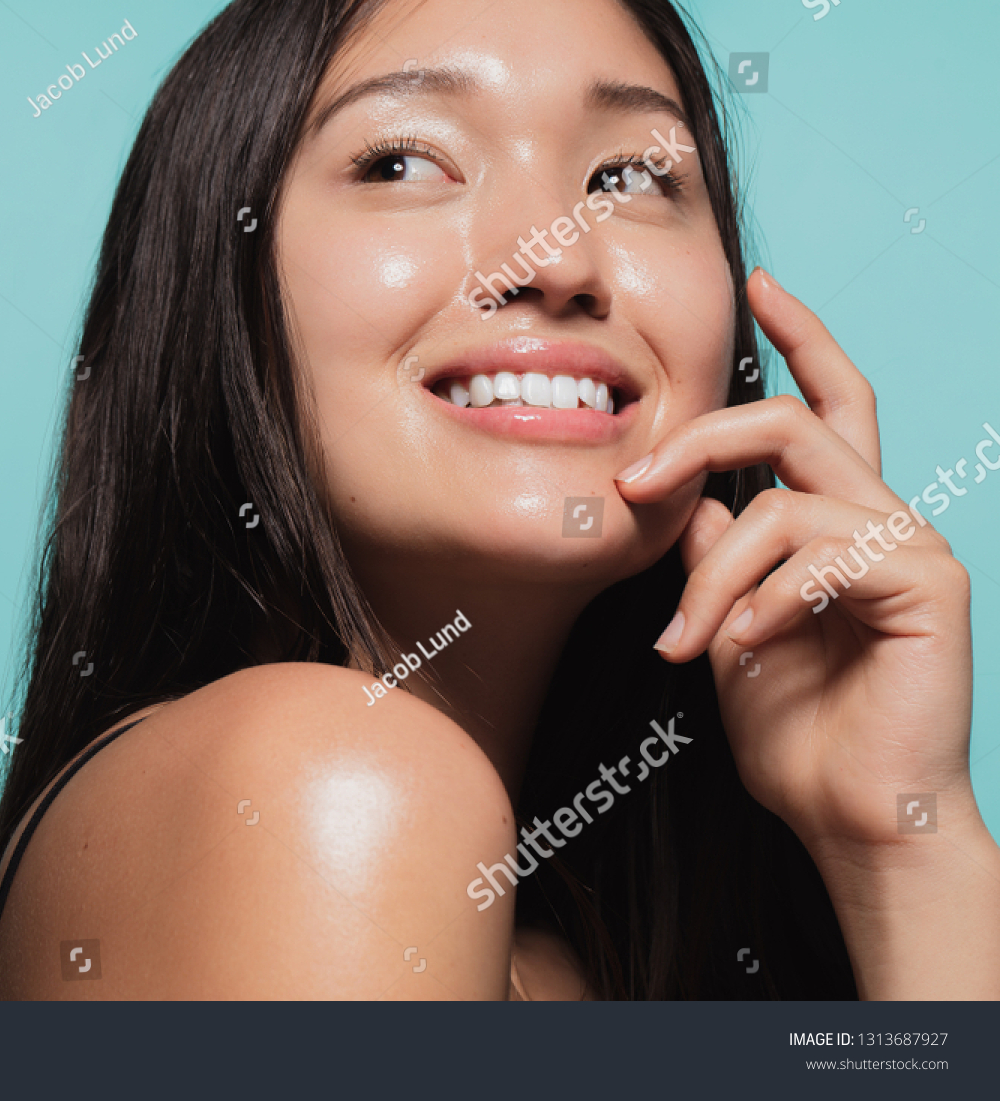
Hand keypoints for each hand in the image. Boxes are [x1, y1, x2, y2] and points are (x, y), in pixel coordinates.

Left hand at [614, 268, 975, 850]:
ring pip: (785, 503)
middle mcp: (879, 516)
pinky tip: (748, 648)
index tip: (760, 282)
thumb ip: (715, 552)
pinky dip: (766, 600)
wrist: (846, 811)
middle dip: (703, 437)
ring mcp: (910, 545)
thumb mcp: (730, 621)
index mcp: (835, 520)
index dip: (801, 337)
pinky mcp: (929, 582)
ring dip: (716, 574)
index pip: (827, 404)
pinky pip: (823, 553)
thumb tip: (682, 494)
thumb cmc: (794, 729)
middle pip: (798, 420)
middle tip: (633, 481)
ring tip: (688, 642)